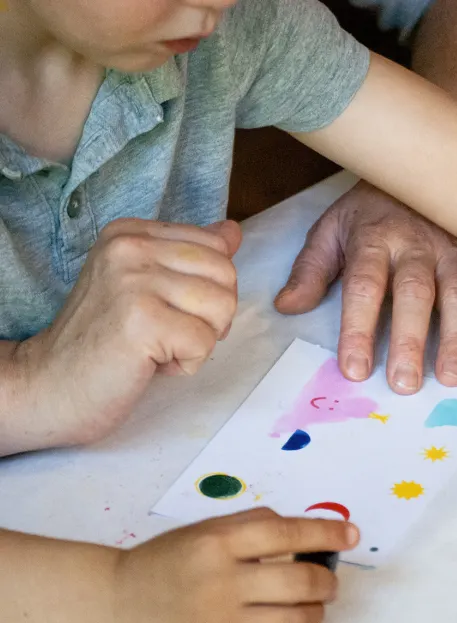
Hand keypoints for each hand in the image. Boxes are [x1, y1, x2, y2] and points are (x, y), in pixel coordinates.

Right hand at [11, 218, 239, 449]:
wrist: (52, 386)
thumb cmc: (105, 341)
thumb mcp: (147, 285)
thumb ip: (190, 256)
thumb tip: (233, 231)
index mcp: (132, 232)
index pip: (217, 247)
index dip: (210, 290)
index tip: (171, 311)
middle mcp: (130, 246)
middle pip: (226, 275)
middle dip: (212, 317)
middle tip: (170, 335)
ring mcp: (134, 280)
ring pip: (222, 308)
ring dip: (200, 341)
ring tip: (159, 347)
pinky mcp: (142, 320)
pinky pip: (204, 343)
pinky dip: (187, 364)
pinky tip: (151, 363)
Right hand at [113, 508, 358, 622]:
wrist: (121, 605)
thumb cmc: (170, 559)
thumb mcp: (207, 529)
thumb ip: (254, 525)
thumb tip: (307, 532)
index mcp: (219, 542)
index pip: (287, 533)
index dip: (327, 532)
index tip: (352, 534)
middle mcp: (222, 583)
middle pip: (299, 580)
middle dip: (327, 579)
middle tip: (330, 578)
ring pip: (295, 621)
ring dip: (317, 610)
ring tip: (315, 602)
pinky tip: (286, 622)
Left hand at [274, 181, 456, 394]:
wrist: (418, 169)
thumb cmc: (368, 212)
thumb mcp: (330, 230)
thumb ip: (311, 269)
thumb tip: (287, 306)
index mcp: (373, 239)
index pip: (363, 286)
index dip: (359, 328)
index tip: (355, 369)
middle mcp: (416, 244)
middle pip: (414, 294)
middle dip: (410, 340)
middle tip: (405, 384)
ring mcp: (452, 249)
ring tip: (452, 377)